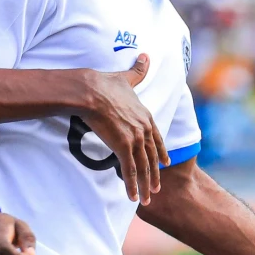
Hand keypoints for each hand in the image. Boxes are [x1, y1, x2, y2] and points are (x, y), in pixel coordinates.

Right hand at [76, 56, 166, 202]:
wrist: (90, 91)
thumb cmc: (104, 84)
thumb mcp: (125, 77)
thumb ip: (138, 71)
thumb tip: (145, 56)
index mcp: (145, 115)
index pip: (156, 138)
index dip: (160, 152)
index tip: (164, 163)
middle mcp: (144, 128)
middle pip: (152, 157)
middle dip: (154, 174)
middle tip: (156, 188)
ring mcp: (135, 139)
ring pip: (143, 168)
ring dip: (145, 185)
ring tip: (146, 198)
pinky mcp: (123, 147)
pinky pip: (129, 171)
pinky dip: (132, 186)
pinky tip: (133, 197)